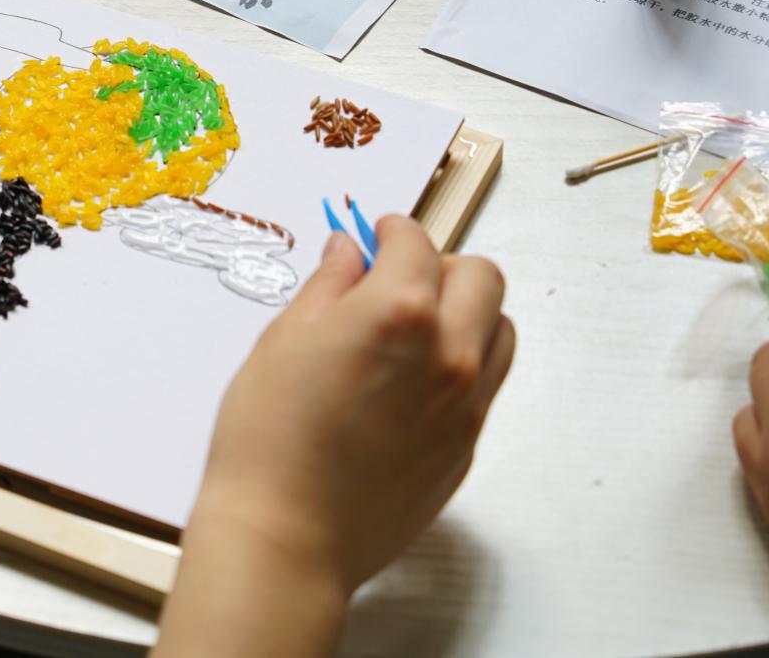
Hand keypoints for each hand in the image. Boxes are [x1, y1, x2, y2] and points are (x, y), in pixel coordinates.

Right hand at [154, 218, 513, 656]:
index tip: (375, 234)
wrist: (287, 536)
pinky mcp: (468, 445)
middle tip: (396, 278)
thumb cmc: (270, 438)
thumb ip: (328, 285)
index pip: (416, 241)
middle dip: (440, 264)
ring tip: (415, 329)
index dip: (390, 230)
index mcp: (400, 311)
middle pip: (481, 276)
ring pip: (498, 328)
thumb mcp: (283, 340)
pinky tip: (412, 381)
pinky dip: (462, 363)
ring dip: (465, 313)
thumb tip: (349, 250)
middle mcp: (450, 351)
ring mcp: (467, 403)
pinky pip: (486, 382)